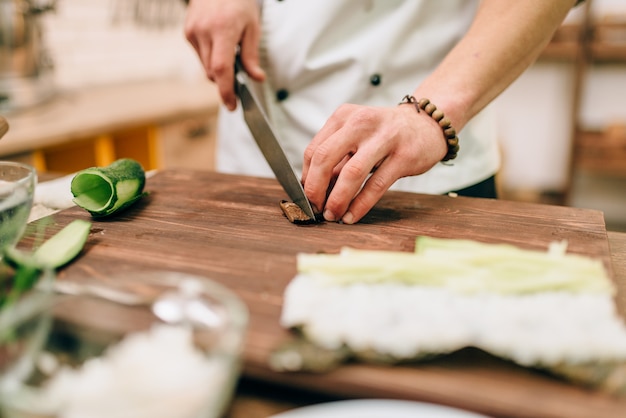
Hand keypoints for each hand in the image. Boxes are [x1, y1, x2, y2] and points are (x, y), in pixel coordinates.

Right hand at [184, 0, 264, 109]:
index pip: (221, 69)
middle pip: (212, 72)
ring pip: (205, 66)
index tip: (231, 105)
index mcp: (222, 29)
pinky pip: (200, 56)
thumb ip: (252, 55)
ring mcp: (192, 32)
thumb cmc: (239, 2)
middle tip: (239, 73)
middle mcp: (203, 32)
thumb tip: (257, 78)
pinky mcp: (187, 33)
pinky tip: (218, 42)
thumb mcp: (252, 26)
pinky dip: (210, 57)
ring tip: (229, 48)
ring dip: (218, 68)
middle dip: (225, 79)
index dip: (226, 91)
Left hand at [301, 103, 447, 223]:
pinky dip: (360, 205)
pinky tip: (352, 216)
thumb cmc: (386, 134)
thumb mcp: (357, 136)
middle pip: (325, 158)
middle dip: (315, 188)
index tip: (306, 197)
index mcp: (344, 116)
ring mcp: (384, 138)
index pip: (314, 149)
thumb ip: (337, 158)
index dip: (306, 177)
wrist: (428, 125)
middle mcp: (361, 123)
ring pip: (351, 173)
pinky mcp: (403, 156)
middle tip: (315, 208)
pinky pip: (376, 185)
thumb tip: (314, 188)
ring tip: (332, 215)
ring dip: (337, 199)